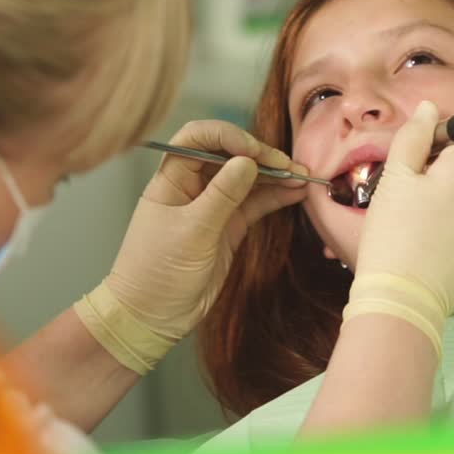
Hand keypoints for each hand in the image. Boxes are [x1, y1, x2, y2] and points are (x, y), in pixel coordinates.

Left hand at [74, 121, 307, 373]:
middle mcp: (192, 186)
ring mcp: (212, 207)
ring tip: (302, 177)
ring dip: (274, 176)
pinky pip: (254, 204)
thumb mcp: (191, 232)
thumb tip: (247, 162)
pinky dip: (275, 197)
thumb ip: (221, 196)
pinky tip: (296, 192)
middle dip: (260, 156)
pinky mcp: (228, 228)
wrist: (150, 317)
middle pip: (228, 155)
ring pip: (246, 180)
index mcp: (171, 178)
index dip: (228, 136)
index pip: (198, 138)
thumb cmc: (156, 273)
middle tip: (288, 166)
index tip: (253, 152)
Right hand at [345, 101, 453, 355]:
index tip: (424, 151)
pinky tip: (434, 238)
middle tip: (414, 188)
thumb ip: (414, 136)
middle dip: (448, 168)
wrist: (404, 298)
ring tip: (422, 218)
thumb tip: (429, 108)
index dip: (447, 136)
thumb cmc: (394, 237)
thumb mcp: (394, 179)